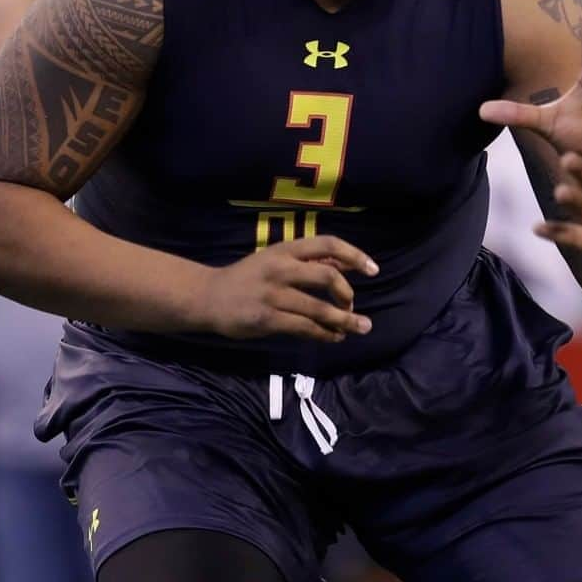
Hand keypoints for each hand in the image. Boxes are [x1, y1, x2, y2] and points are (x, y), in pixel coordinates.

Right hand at [199, 235, 378, 343]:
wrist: (208, 297)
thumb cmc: (248, 277)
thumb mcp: (276, 259)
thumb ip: (309, 262)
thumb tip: (347, 264)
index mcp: (285, 250)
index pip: (327, 244)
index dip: (354, 256)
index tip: (373, 270)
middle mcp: (281, 268)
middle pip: (328, 277)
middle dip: (348, 294)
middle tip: (354, 307)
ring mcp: (274, 295)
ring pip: (319, 309)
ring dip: (344, 321)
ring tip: (359, 328)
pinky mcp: (267, 319)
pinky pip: (305, 328)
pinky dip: (324, 334)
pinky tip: (334, 338)